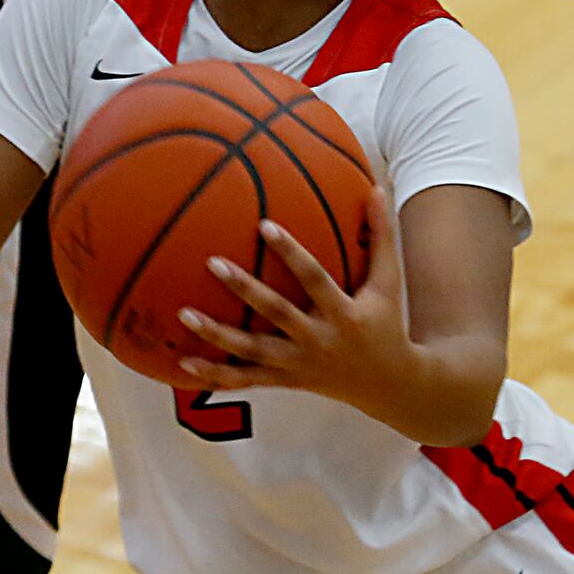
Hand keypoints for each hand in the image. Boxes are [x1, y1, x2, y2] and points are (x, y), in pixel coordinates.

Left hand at [177, 189, 409, 404]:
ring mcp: (298, 365)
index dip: (290, 253)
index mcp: (344, 315)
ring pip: (252, 351)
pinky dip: (215, 375)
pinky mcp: (285, 381)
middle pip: (276, 314)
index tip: (263, 224)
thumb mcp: (389, 283)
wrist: (390, 386)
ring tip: (184, 314)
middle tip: (212, 262)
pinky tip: (183, 364)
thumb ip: (381, 237)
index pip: (314, 279)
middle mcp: (318, 341)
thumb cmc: (387, 324)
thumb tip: (376, 187)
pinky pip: (246, 380)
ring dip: (216, 335)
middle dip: (244, 289)